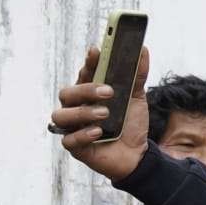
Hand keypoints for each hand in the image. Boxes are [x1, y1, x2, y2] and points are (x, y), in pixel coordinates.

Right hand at [50, 45, 150, 181]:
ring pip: (62, 115)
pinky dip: (83, 134)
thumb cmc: (130, 123)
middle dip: (86, 90)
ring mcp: (73, 127)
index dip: (88, 63)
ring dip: (83, 113)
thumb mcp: (137, 99)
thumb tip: (143, 49)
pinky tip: (98, 132)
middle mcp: (76, 107)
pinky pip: (69, 139)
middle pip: (67, 93)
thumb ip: (138, 76)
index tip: (96, 52)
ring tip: (105, 114)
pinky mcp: (75, 146)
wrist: (137, 155)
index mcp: (89, 92)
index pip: (83, 74)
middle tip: (109, 92)